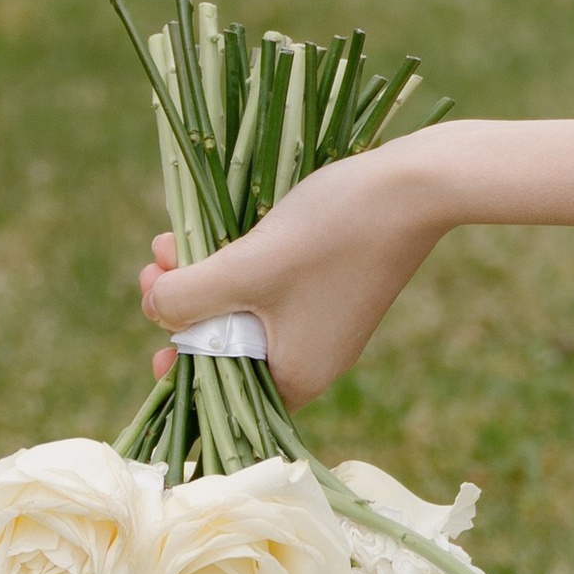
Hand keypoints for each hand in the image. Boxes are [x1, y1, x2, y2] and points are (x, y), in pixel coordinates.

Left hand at [139, 137, 451, 407]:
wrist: (419, 187)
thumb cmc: (331, 232)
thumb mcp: (244, 268)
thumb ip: (186, 298)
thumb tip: (154, 309)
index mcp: (294, 376)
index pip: (215, 386)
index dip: (174, 350)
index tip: (155, 306)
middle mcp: (312, 362)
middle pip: (225, 347)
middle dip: (184, 305)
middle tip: (157, 263)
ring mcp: (326, 326)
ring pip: (245, 314)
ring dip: (206, 281)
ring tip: (175, 240)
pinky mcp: (335, 291)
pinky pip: (272, 294)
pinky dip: (240, 270)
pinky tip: (220, 236)